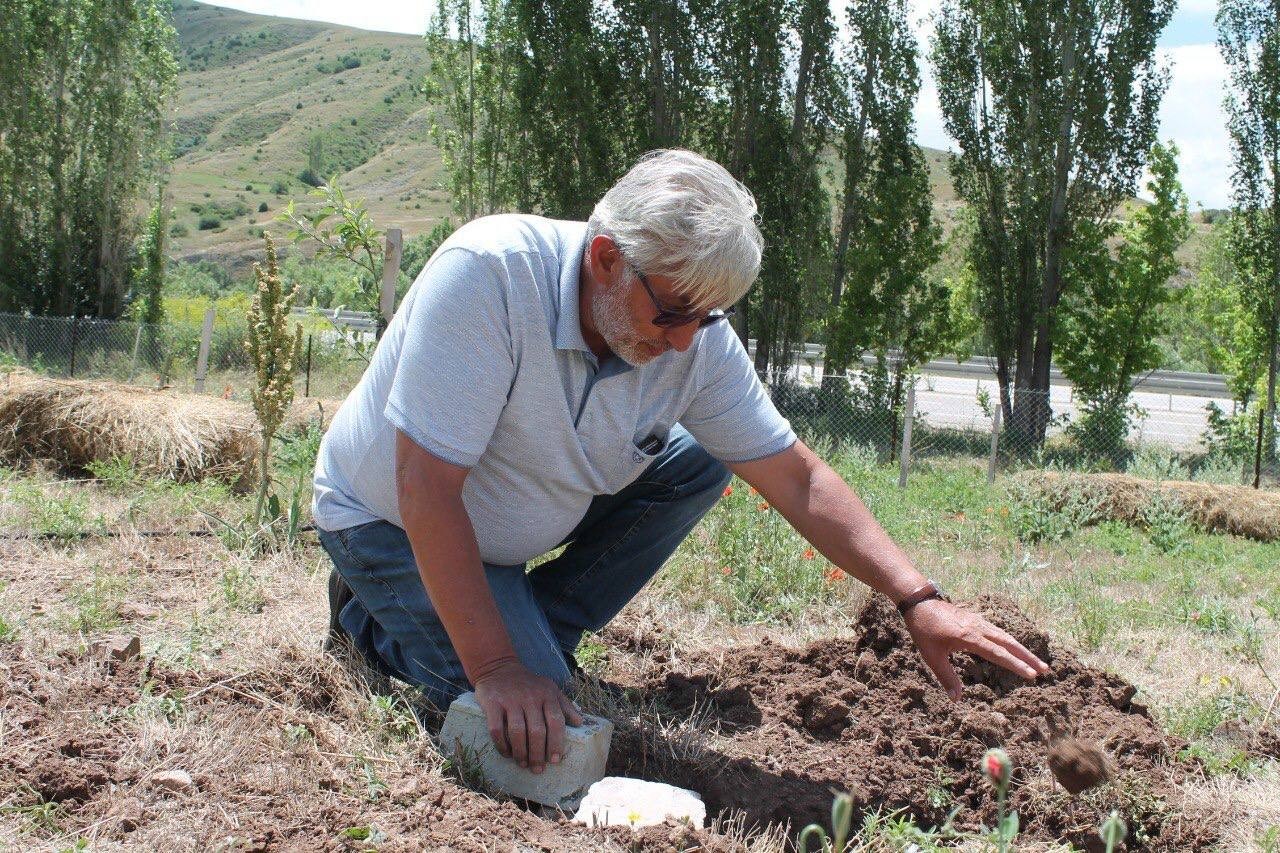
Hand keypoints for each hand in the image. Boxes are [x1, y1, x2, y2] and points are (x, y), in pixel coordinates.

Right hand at [472, 660, 583, 773]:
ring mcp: (510, 700)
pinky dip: (502, 745)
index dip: (556, 743)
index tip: (554, 760)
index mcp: (547, 694)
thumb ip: (565, 705)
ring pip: (517, 732)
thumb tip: (580, 723)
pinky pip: (497, 729)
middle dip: (538, 754)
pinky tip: (506, 753)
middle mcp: (530, 697)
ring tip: (523, 764)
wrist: (498, 668)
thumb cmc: (528, 684)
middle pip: (537, 731)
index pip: (555, 721)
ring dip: (521, 752)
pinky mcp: (492, 703)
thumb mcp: (549, 689)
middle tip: (537, 769)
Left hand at [903, 599, 1049, 700]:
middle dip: (1028, 657)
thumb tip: (957, 699)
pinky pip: (999, 631)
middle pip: (1009, 643)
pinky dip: (1011, 641)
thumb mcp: (932, 656)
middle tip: (1045, 670)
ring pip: (1006, 636)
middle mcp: (979, 628)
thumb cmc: (924, 630)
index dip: (1016, 665)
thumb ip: (946, 677)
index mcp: (970, 638)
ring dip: (1022, 649)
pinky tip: (1015, 647)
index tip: (1032, 675)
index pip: (999, 654)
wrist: (920, 603)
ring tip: (1036, 661)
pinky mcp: (977, 619)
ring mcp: (979, 622)